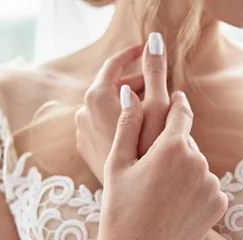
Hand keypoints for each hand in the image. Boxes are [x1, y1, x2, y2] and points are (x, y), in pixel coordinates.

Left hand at [75, 33, 170, 183]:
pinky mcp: (86, 149)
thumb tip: (155, 40)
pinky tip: (140, 134)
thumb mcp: (158, 105)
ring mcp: (81, 132)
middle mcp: (82, 111)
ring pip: (108, 109)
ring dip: (130, 106)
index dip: (134, 55)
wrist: (134, 195)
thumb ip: (155, 70)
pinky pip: (103, 126)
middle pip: (112, 88)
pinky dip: (121, 123)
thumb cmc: (149, 149)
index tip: (148, 52)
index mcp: (96, 96)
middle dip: (136, 86)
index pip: (114, 63)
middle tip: (160, 90)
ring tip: (153, 114)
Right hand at [94, 87, 227, 239]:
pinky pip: (206, 188)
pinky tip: (173, 207)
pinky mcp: (219, 205)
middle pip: (187, 143)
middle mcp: (199, 162)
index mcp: (172, 147)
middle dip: (173, 148)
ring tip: (160, 194)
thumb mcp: (117, 164)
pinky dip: (193, 192)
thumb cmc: (120, 210)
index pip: (181, 112)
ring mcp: (212, 185)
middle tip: (151, 168)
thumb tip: (130, 93)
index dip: (177, 103)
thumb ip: (127, 125)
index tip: (176, 97)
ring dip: (183, 171)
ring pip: (197, 167)